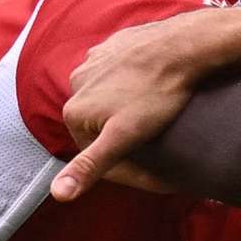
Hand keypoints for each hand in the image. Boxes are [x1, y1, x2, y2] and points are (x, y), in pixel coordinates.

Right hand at [53, 6, 240, 200]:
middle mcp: (76, 83)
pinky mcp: (114, 46)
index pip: (94, 155)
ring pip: (110, 102)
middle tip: (160, 149)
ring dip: (128, 115)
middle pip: (101, 128)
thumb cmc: (157, 95)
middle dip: (126, 141)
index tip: (155, 177)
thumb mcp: (123, 138)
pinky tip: (155, 95)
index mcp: (73, 111)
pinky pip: (120, 77)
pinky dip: (134, 89)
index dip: (126, 170)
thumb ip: (90, 165)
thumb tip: (57, 193)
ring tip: (158, 122)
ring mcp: (94, 61)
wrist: (183, 47)